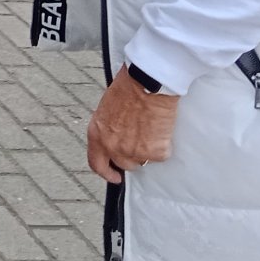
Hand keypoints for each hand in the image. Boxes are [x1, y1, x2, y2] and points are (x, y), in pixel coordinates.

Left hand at [86, 68, 178, 183]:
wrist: (147, 83)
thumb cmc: (127, 88)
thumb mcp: (106, 109)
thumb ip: (108, 128)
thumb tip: (114, 137)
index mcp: (97, 135)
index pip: (96, 163)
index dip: (106, 173)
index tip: (115, 177)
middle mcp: (113, 147)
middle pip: (123, 164)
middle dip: (132, 157)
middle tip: (140, 143)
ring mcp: (135, 152)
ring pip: (143, 161)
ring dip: (147, 151)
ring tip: (151, 130)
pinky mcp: (155, 152)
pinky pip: (161, 155)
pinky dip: (163, 144)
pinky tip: (161, 128)